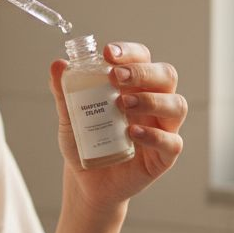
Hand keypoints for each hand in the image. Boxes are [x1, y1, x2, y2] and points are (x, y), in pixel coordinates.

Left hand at [47, 41, 186, 214]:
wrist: (85, 181)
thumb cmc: (84, 142)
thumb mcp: (69, 115)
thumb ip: (65, 91)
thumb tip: (57, 64)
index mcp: (134, 86)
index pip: (142, 58)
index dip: (130, 52)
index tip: (108, 53)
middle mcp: (154, 102)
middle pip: (166, 76)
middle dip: (142, 72)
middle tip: (116, 76)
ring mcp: (162, 128)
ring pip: (176, 105)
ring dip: (151, 100)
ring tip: (123, 105)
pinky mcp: (164, 156)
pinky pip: (172, 142)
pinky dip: (154, 136)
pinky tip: (132, 134)